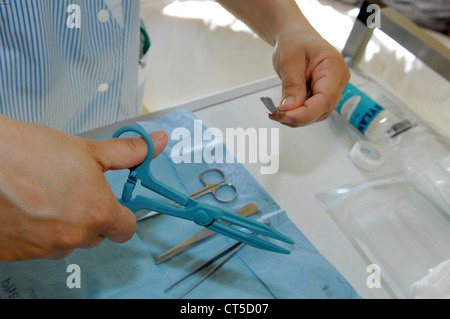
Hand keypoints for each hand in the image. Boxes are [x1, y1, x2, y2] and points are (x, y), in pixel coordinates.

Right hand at [0, 116, 167, 260]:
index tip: (115, 207)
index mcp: (98, 214)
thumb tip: (156, 142)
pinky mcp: (17, 254)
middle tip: (74, 193)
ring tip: (46, 198)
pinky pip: (37, 248)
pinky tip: (27, 209)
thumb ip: (128, 153)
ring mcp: (44, 248)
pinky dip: (36, 234)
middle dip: (91, 218)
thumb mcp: (89, 150)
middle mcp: (74, 236)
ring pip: (66, 243)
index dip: (122, 216)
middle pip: (96, 236)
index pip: (126, 229)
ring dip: (63, 227)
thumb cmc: (32, 151)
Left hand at [270, 23, 349, 125]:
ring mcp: (333, 89)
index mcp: (334, 66)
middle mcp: (338, 80)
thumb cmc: (295, 41)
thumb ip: (292, 86)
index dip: (305, 113)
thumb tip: (290, 109)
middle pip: (322, 110)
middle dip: (298, 117)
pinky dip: (297, 113)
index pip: (325, 99)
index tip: (284, 115)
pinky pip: (312, 110)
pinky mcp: (323, 95)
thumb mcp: (289, 60)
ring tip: (278, 111)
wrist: (294, 36)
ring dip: (297, 118)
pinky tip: (285, 109)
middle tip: (276, 114)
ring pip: (317, 114)